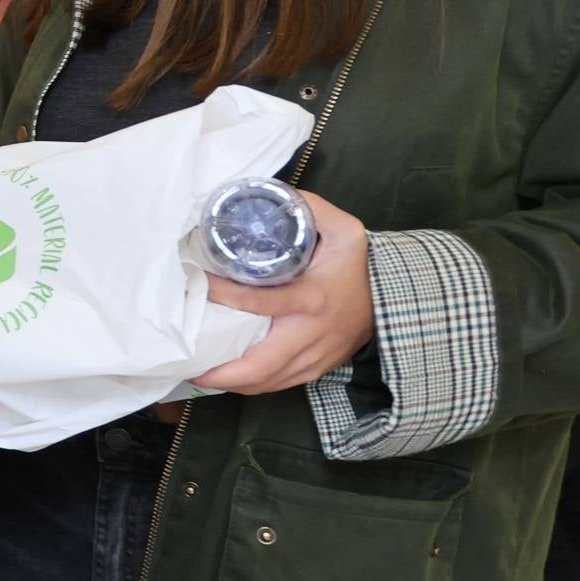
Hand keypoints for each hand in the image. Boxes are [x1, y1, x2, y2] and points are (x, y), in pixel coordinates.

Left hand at [193, 191, 374, 393]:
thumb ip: (310, 209)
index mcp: (312, 299)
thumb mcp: (344, 230)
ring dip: (229, 382)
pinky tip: (226, 374)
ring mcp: (315, 358)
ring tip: (198, 368)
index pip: (258, 303)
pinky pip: (278, 385)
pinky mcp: (317, 370)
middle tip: (186, 359)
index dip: (223, 296)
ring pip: (266, 382)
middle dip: (219, 370)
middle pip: (260, 366)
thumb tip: (274, 195)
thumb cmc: (359, 266)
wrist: (393, 302)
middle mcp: (311, 334)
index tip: (197, 285)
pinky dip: (249, 384)